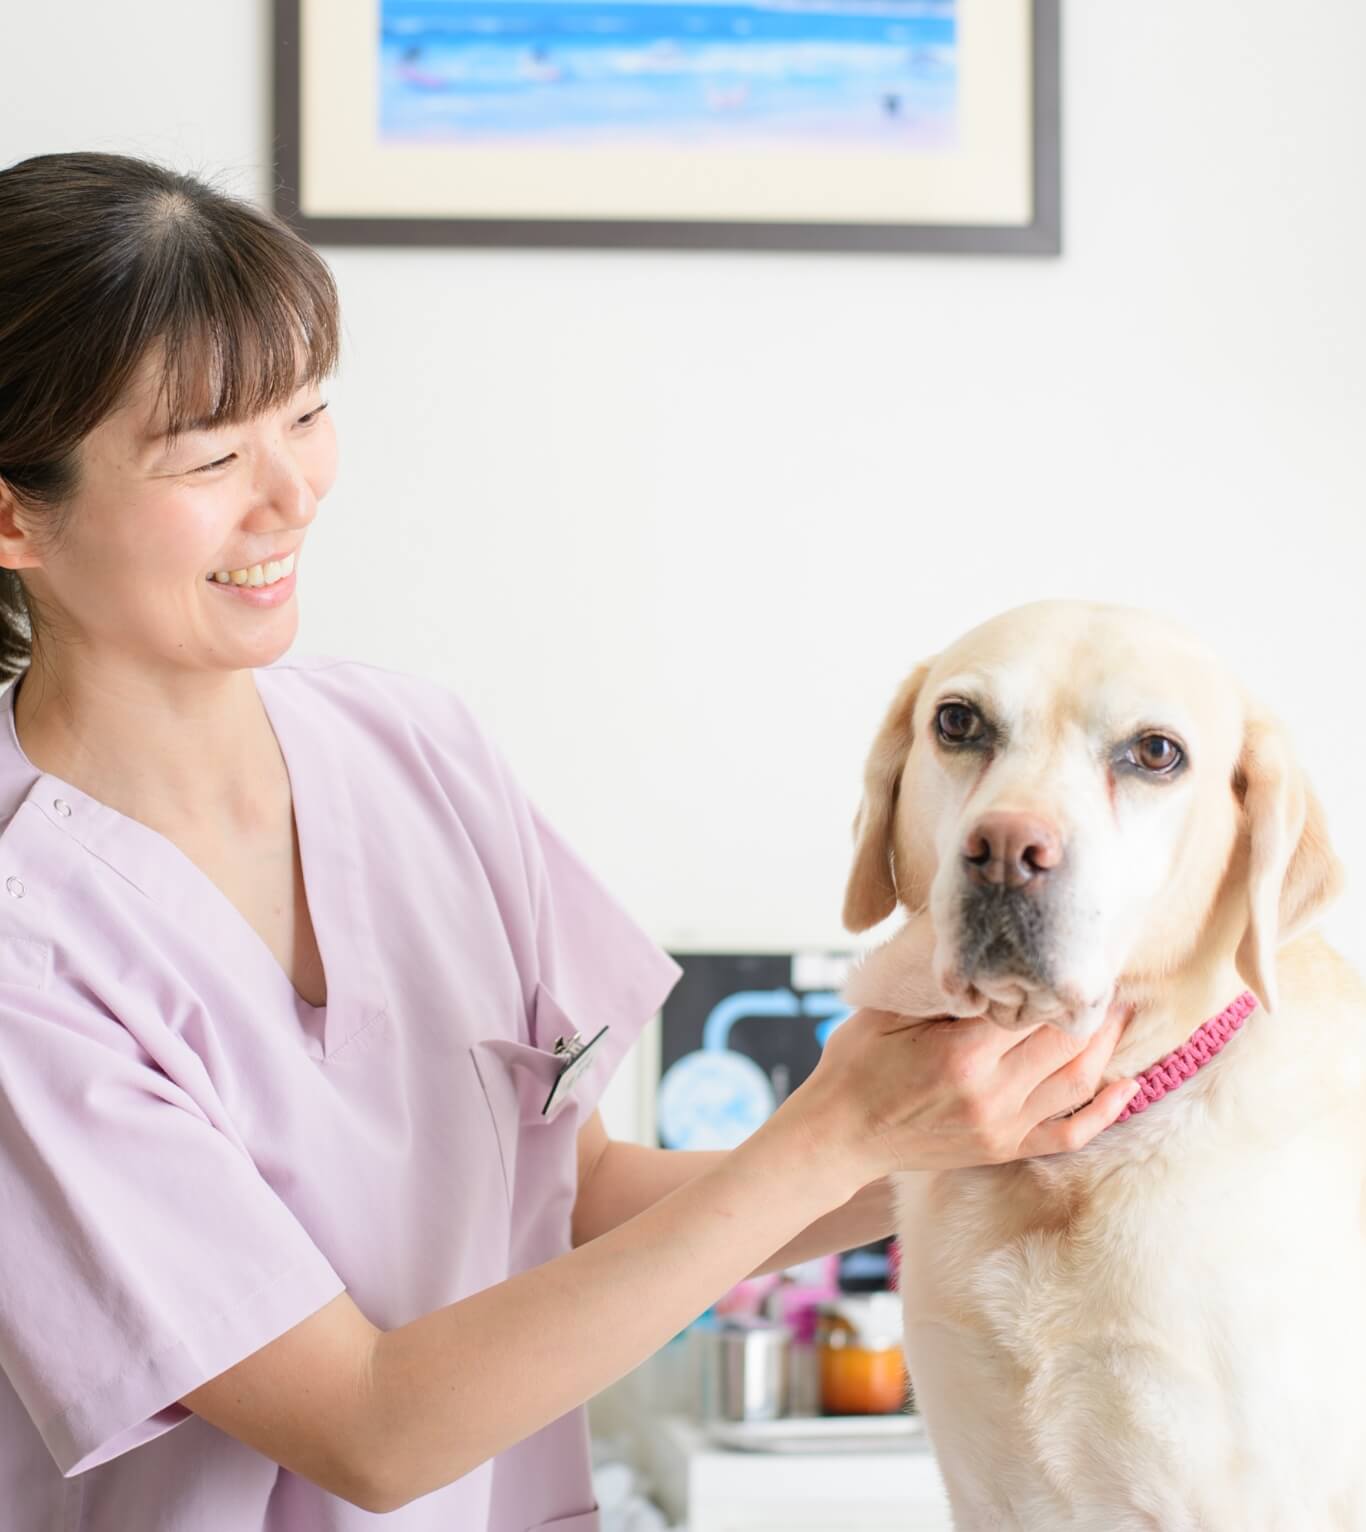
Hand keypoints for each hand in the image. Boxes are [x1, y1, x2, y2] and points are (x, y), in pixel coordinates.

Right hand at [769, 920, 1137, 1196]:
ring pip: (1077, 1083)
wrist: (837, 1136)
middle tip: (1109, 975)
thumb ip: (936, 986)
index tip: (1074, 953)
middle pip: (1064, 1042)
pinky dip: (1104, 1111)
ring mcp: (1001, 1126)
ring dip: (1106, 1047)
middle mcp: (991, 1092)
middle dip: (1094, 1007)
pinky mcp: (1003, 1149)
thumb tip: (978, 946)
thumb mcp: (886, 1012)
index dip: (1057, 979)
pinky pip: (1069, 1133)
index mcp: (961, 1052)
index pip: (1031, 1007)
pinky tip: (1126, 1085)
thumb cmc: (854, 1066)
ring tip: (1121, 1014)